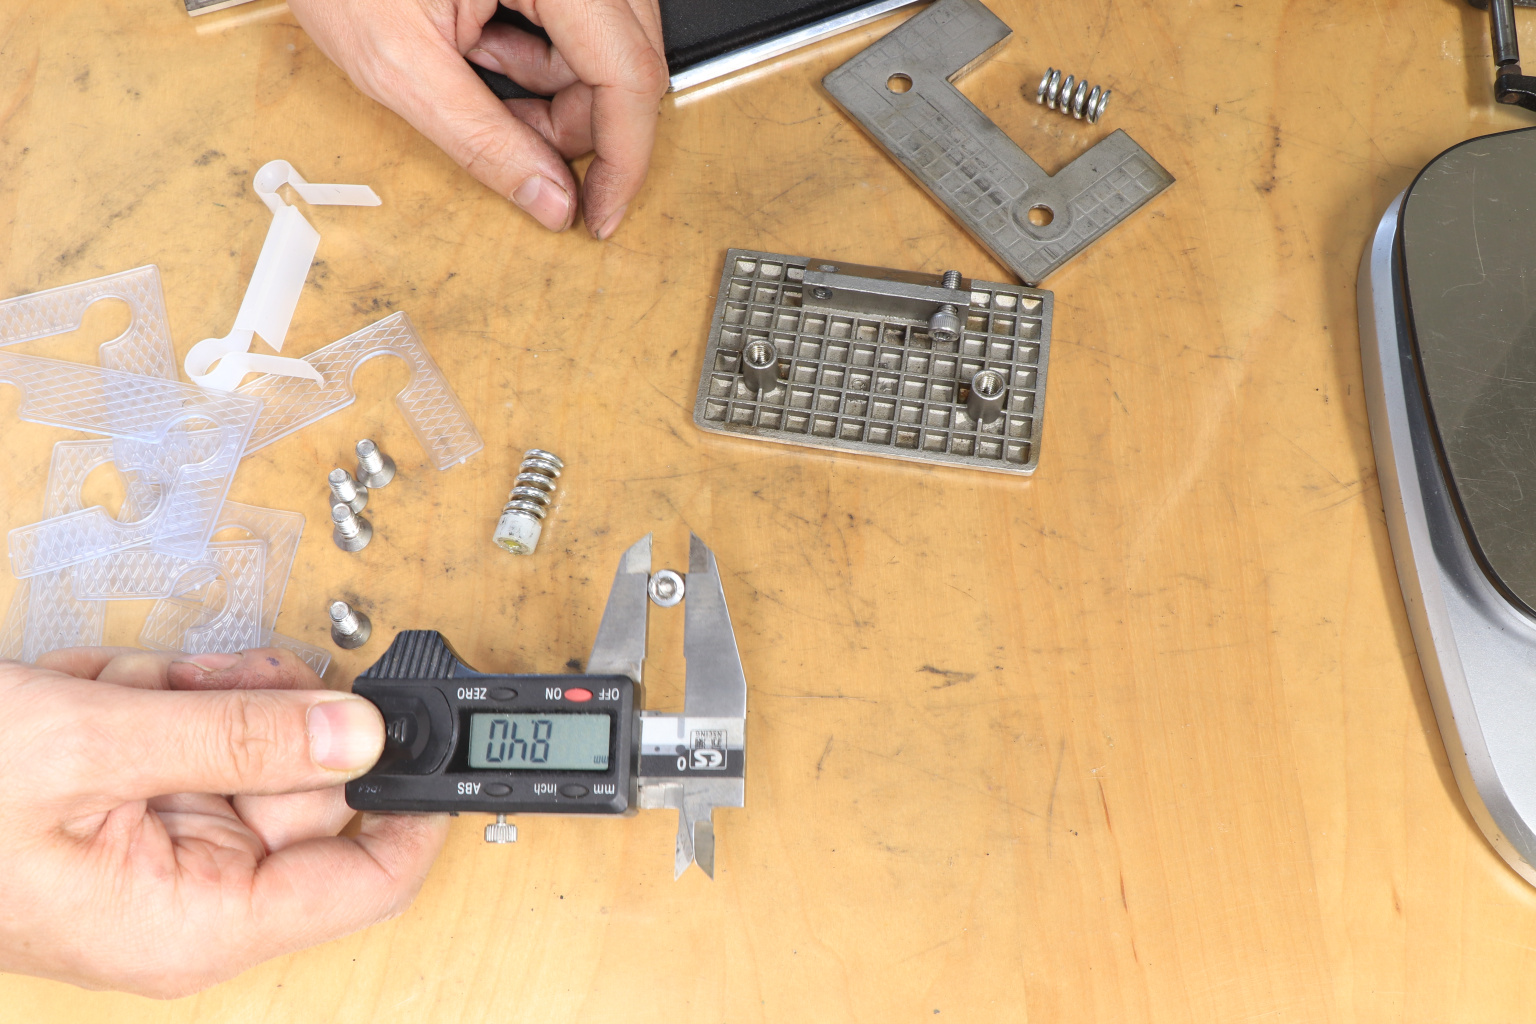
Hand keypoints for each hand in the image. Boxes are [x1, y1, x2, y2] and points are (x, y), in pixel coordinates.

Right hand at [0, 647, 446, 996]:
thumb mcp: (92, 749)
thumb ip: (240, 736)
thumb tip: (363, 731)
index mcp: (198, 923)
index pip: (367, 880)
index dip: (415, 805)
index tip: (438, 730)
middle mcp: (191, 898)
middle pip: (310, 791)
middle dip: (268, 715)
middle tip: (216, 680)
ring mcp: (160, 848)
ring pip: (253, 747)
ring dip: (203, 699)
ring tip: (134, 692)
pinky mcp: (131, 807)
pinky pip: (196, 738)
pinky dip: (164, 699)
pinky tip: (106, 693)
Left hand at [288, 0, 667, 238]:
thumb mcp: (400, 64)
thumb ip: (483, 140)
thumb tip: (551, 198)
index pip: (629, 73)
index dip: (623, 157)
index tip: (602, 211)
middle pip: (629, 62)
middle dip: (581, 124)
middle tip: (523, 149)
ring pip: (610, 49)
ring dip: (557, 90)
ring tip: (478, 72)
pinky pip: (582, 26)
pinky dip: (542, 57)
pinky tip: (486, 47)